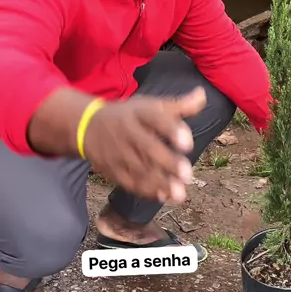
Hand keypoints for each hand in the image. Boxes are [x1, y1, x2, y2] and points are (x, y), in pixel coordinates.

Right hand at [84, 87, 206, 202]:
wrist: (87, 125)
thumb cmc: (129, 115)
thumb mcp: (150, 105)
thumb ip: (179, 105)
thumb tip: (202, 96)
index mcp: (139, 112)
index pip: (156, 119)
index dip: (172, 130)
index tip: (189, 144)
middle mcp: (127, 131)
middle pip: (148, 147)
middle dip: (167, 162)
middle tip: (188, 174)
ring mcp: (118, 152)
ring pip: (139, 168)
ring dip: (160, 182)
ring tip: (180, 193)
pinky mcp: (111, 169)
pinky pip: (128, 181)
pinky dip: (145, 190)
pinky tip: (163, 196)